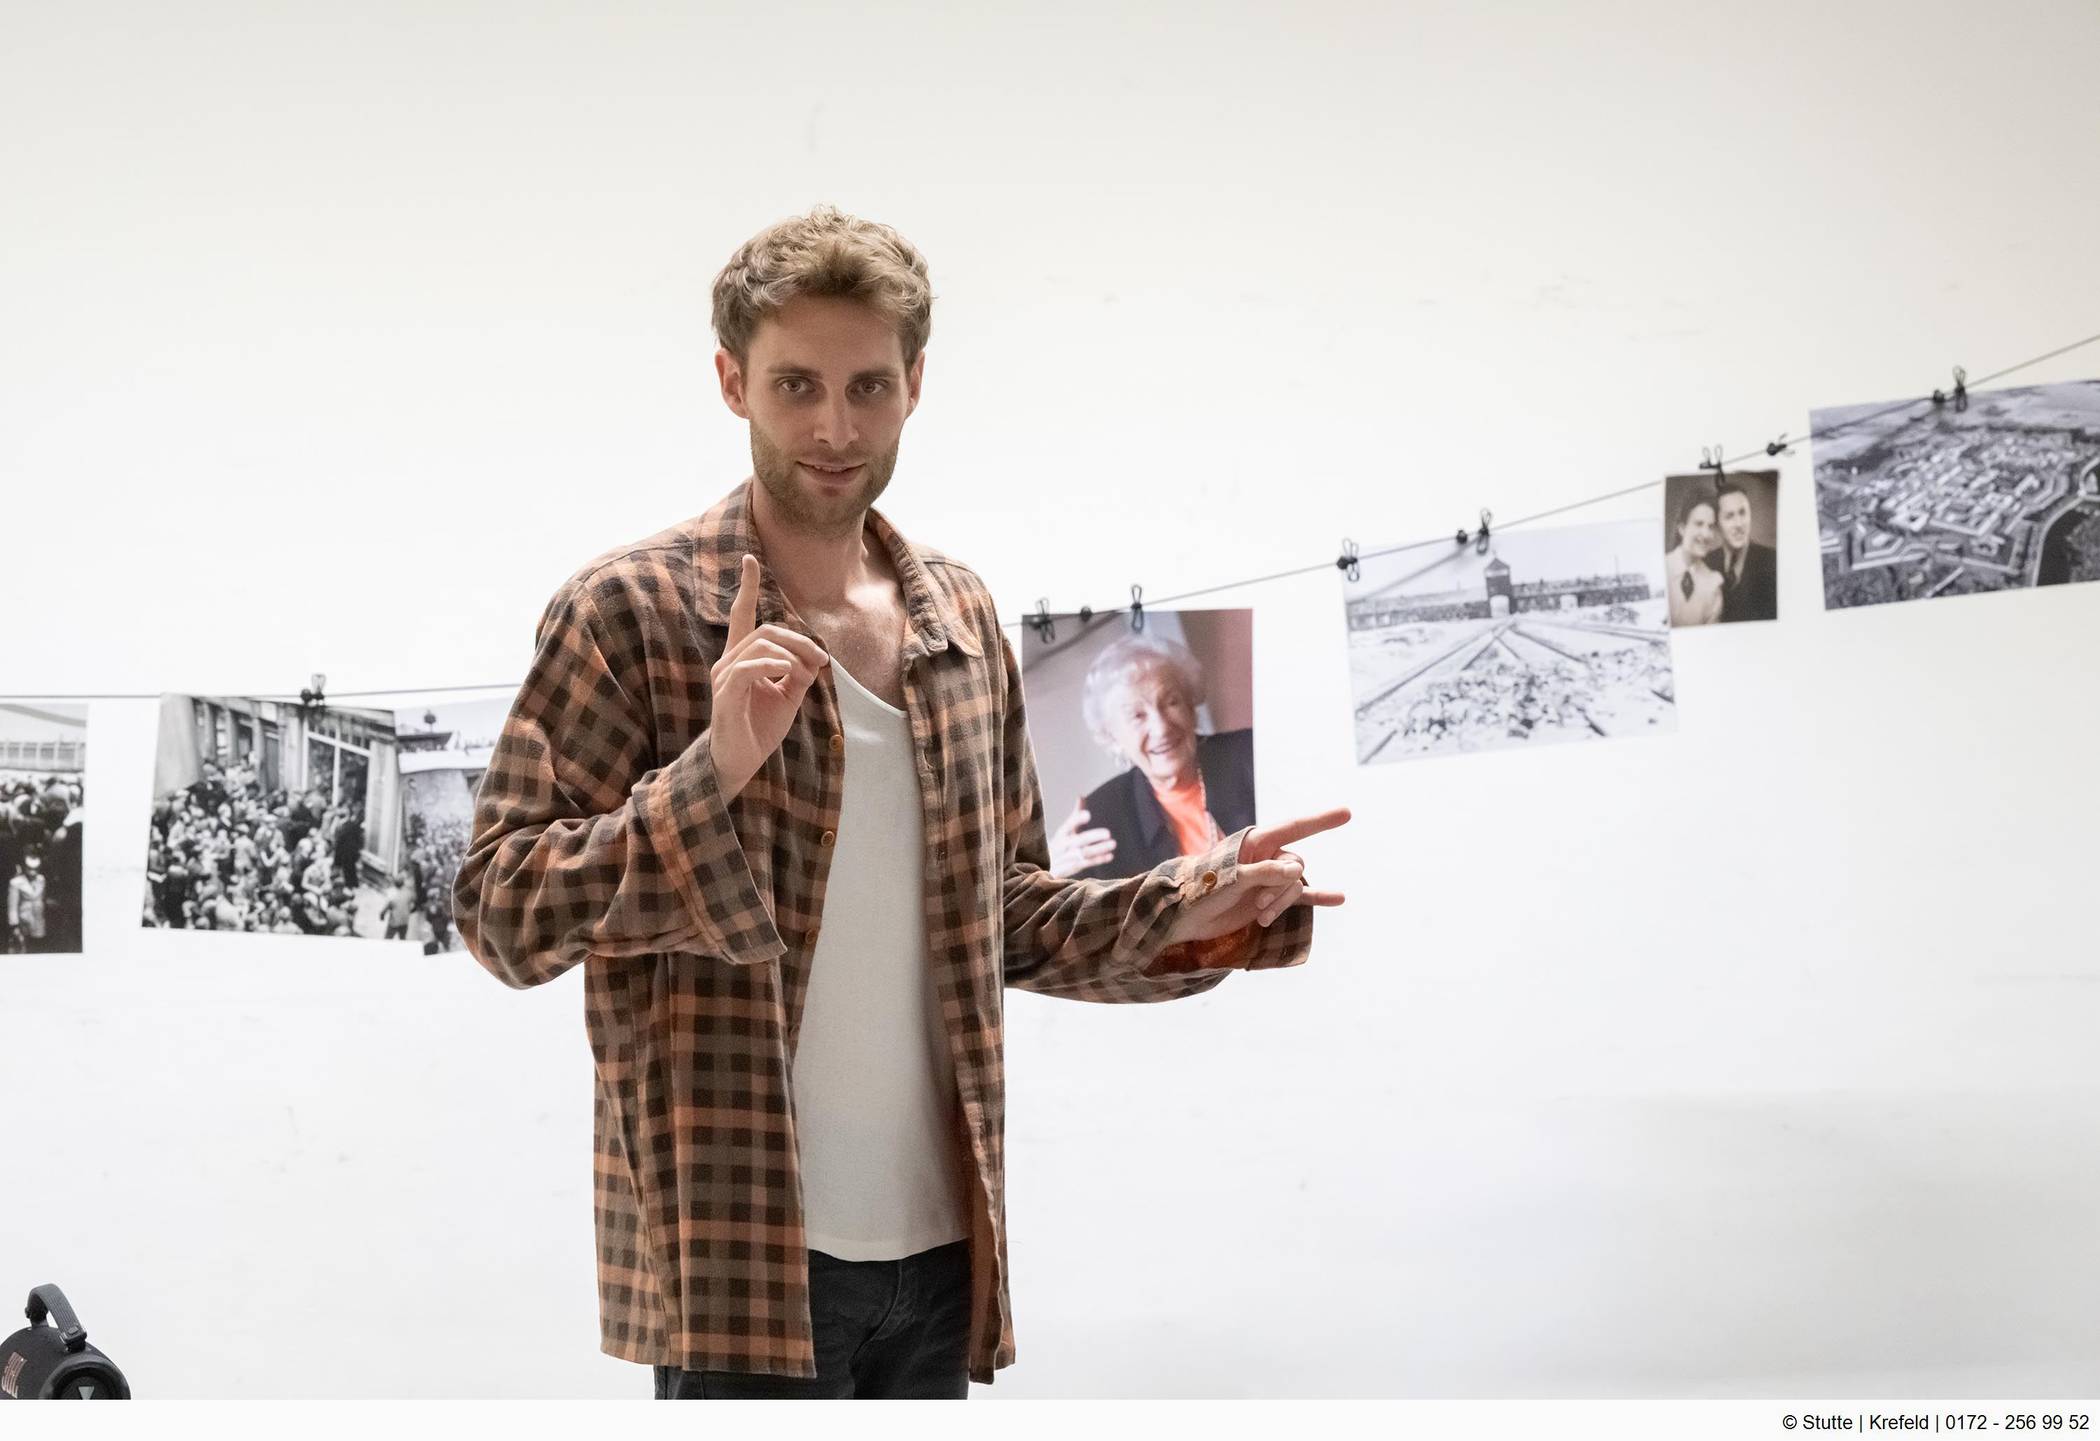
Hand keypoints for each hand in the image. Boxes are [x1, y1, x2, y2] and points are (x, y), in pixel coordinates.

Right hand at [709, 553, 830, 800]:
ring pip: (761, 645)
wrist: (741, 762)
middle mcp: (729, 662)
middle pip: (766, 630)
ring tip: (805, 676)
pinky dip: (773, 665)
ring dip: (792, 656)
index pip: (742, 616)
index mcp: (742, 659)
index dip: (746, 587)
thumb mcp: (788, 697)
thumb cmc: (759, 729)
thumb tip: (816, 658)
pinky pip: (749, 668)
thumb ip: (799, 674)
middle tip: (821, 660)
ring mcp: (726, 678)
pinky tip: (788, 672)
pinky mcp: (727, 695)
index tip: (750, 559)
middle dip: (799, 639)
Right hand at [1047, 796, 1114, 875]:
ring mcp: (1064, 859)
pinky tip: (1109, 856)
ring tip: (1113, 843)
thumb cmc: (1058, 847)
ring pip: (1084, 853)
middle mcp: (1061, 846)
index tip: (1087, 815)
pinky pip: (1086, 864)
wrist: (1043, 869)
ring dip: (1099, 849)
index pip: (1067, 826)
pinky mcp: (1069, 870)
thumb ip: (1075, 816)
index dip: (1076, 820)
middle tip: (1107, 833)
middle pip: (1078, 840)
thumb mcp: (1064, 832)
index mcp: (1060, 835)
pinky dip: (1098, 860)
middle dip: (1092, 837)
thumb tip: (1081, 796)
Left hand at [1165, 806, 1349, 944]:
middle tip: (1258, 904)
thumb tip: (1297, 871)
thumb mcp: (1230, 879)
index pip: (1294, 828)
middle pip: (1295, 866)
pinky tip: (1339, 899)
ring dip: (1282, 902)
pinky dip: (1319, 898)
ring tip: (1261, 916)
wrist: (1187, 919)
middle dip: (1281, 888)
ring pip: (1295, 886)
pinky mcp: (1270, 900)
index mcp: (1254, 843)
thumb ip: (1263, 873)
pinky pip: (1301, 897)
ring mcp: (1269, 879)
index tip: (1347, 813)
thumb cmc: (1202, 891)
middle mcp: (1266, 857)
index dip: (1320, 821)